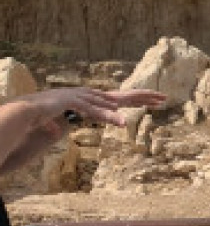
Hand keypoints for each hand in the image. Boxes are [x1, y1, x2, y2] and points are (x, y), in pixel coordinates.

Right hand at [30, 87, 167, 127]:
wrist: (27, 109)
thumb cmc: (43, 116)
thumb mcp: (60, 123)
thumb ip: (64, 126)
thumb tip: (62, 129)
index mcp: (95, 100)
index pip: (123, 98)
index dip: (140, 99)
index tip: (158, 99)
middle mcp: (93, 97)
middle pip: (124, 95)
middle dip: (145, 96)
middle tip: (165, 98)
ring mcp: (84, 98)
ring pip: (113, 102)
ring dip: (133, 104)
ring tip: (153, 105)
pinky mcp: (74, 103)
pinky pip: (95, 112)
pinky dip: (107, 117)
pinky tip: (120, 123)